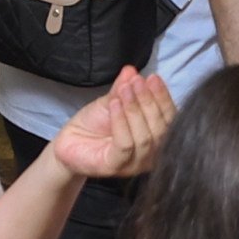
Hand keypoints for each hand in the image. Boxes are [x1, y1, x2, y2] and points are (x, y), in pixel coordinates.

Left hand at [53, 68, 175, 178]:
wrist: (68, 141)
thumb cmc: (94, 124)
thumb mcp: (111, 101)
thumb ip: (123, 88)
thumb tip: (131, 71)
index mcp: (157, 138)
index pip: (169, 119)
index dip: (163, 98)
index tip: (153, 78)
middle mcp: (151, 154)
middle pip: (161, 129)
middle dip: (149, 102)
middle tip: (138, 81)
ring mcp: (134, 164)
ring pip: (145, 138)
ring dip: (135, 110)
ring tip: (125, 90)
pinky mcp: (116, 167)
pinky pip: (125, 145)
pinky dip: (121, 122)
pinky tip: (115, 105)